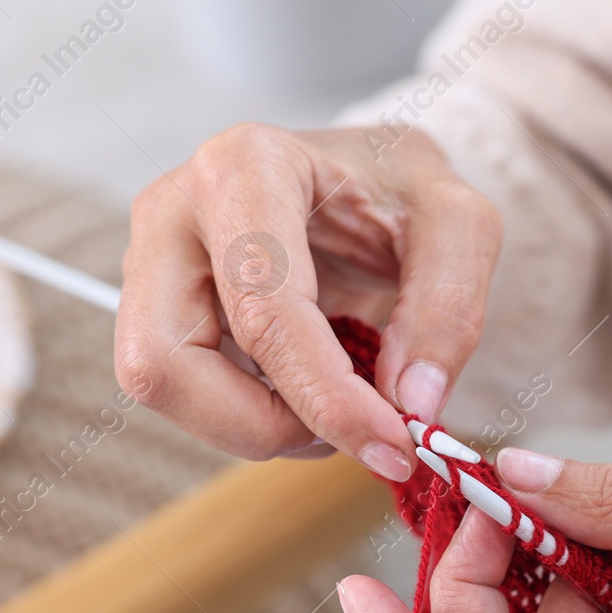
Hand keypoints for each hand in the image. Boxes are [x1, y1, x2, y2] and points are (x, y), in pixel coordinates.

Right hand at [115, 124, 500, 478]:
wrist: (365, 179)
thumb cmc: (402, 190)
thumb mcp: (460, 226)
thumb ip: (448, 311)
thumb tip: (410, 406)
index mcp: (245, 168)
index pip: (264, 311)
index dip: (326, 396)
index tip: (393, 444)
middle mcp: (173, 212)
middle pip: (166, 361)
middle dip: (263, 424)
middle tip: (350, 431)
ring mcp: (151, 263)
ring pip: (161, 388)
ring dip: (255, 428)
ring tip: (336, 411)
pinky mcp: (154, 308)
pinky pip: (183, 393)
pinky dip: (249, 420)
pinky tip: (304, 399)